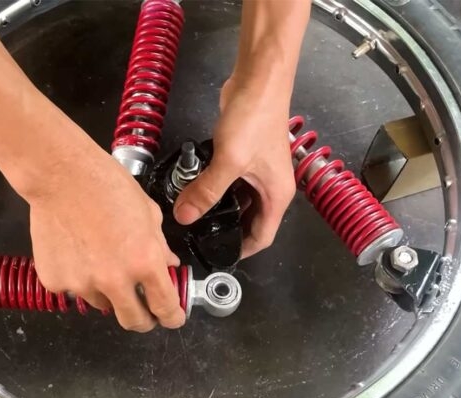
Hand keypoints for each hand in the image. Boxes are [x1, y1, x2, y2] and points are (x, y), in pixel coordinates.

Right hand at [27, 140, 183, 331]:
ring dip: (107, 293)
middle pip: (133, 321)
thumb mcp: (148, 213)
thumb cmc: (107, 185)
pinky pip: (72, 290)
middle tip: (142, 308)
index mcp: (145, 262)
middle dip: (143, 319)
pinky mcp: (55, 281)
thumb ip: (159, 246)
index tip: (172, 318)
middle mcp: (114, 280)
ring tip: (101, 261)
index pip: (165, 308)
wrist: (62, 176)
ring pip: (101, 304)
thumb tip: (167, 264)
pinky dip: (78, 279)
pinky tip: (77, 252)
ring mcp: (82, 284)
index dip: (172, 317)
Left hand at [174, 77, 295, 257]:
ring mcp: (257, 171)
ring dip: (217, 208)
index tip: (218, 255)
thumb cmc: (255, 119)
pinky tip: (194, 189)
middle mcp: (269, 187)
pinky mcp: (243, 157)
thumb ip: (206, 190)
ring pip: (236, 201)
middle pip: (249, 221)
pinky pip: (228, 182)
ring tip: (192, 216)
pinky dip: (214, 188)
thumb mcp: (230, 161)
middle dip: (226, 230)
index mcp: (276, 195)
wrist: (259, 79)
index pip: (263, 237)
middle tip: (198, 237)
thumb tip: (184, 217)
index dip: (242, 251)